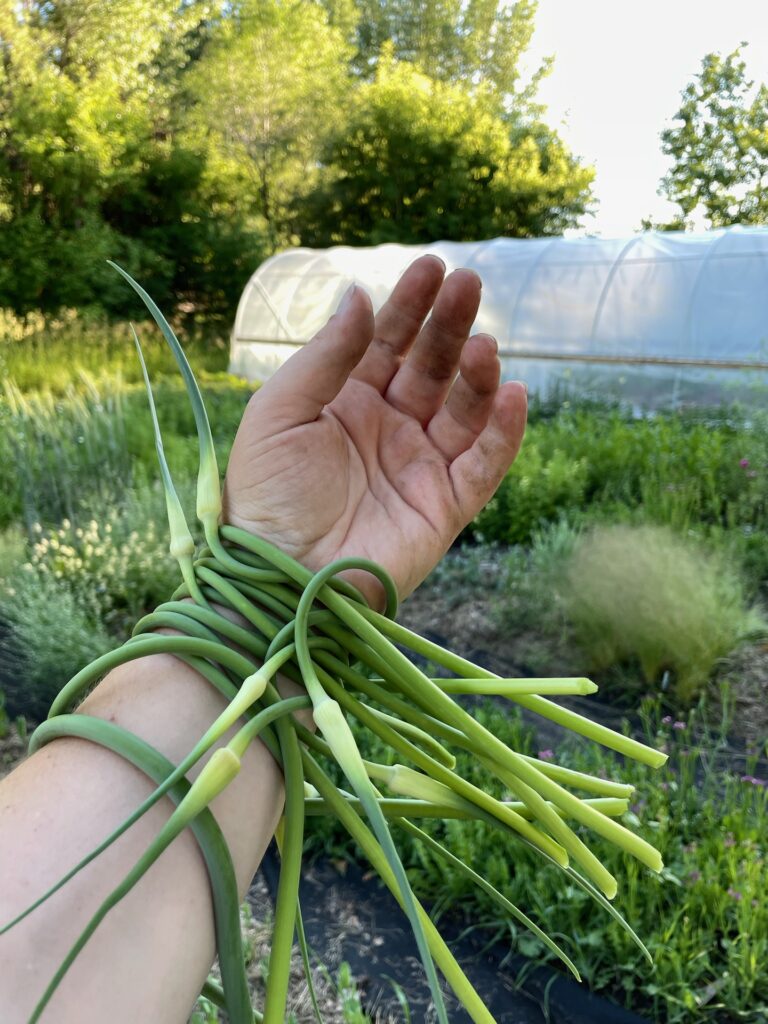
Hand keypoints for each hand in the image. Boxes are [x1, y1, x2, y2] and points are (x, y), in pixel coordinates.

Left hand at [223, 255, 526, 605]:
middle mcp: (389, 428)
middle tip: (469, 284)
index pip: (386, 343)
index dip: (410, 306)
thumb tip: (360, 295)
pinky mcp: (444, 508)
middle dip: (449, 326)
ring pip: (462, 411)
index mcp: (346, 402)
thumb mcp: (279, 415)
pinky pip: (483, 466)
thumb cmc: (266, 496)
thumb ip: (324, 358)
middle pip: (430, 367)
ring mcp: (420, 467)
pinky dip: (502, 434)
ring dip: (477, 375)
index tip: (432, 267)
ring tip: (484, 345)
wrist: (277, 577)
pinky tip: (512, 396)